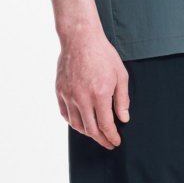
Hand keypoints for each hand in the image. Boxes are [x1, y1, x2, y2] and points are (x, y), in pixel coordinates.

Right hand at [57, 28, 130, 148]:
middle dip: (101, 139)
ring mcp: (69, 95)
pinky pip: (65, 114)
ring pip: (76, 124)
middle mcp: (82, 98)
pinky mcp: (60, 91)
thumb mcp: (121, 75)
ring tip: (96, 134)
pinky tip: (81, 123)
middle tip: (108, 143)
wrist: (80, 39)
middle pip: (91, 129)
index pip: (106, 125)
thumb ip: (122, 99)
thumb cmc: (103, 54)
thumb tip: (123, 119)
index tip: (116, 141)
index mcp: (100, 94)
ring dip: (87, 133)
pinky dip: (74, 122)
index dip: (112, 137)